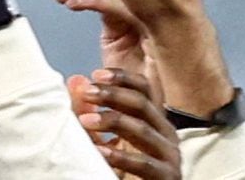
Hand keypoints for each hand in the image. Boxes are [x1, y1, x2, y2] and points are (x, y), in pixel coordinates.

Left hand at [65, 64, 182, 179]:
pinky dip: (120, 156)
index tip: (95, 75)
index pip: (143, 89)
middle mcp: (165, 134)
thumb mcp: (101, 136)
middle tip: (86, 92)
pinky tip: (100, 151)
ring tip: (85, 120)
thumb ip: (88, 111)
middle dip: (112, 95)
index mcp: (153, 120)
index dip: (121, 78)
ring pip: (143, 129)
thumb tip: (76, 80)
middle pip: (142, 104)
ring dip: (112, 120)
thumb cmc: (119, 167)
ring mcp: (169, 156)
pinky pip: (144, 163)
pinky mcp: (167, 177)